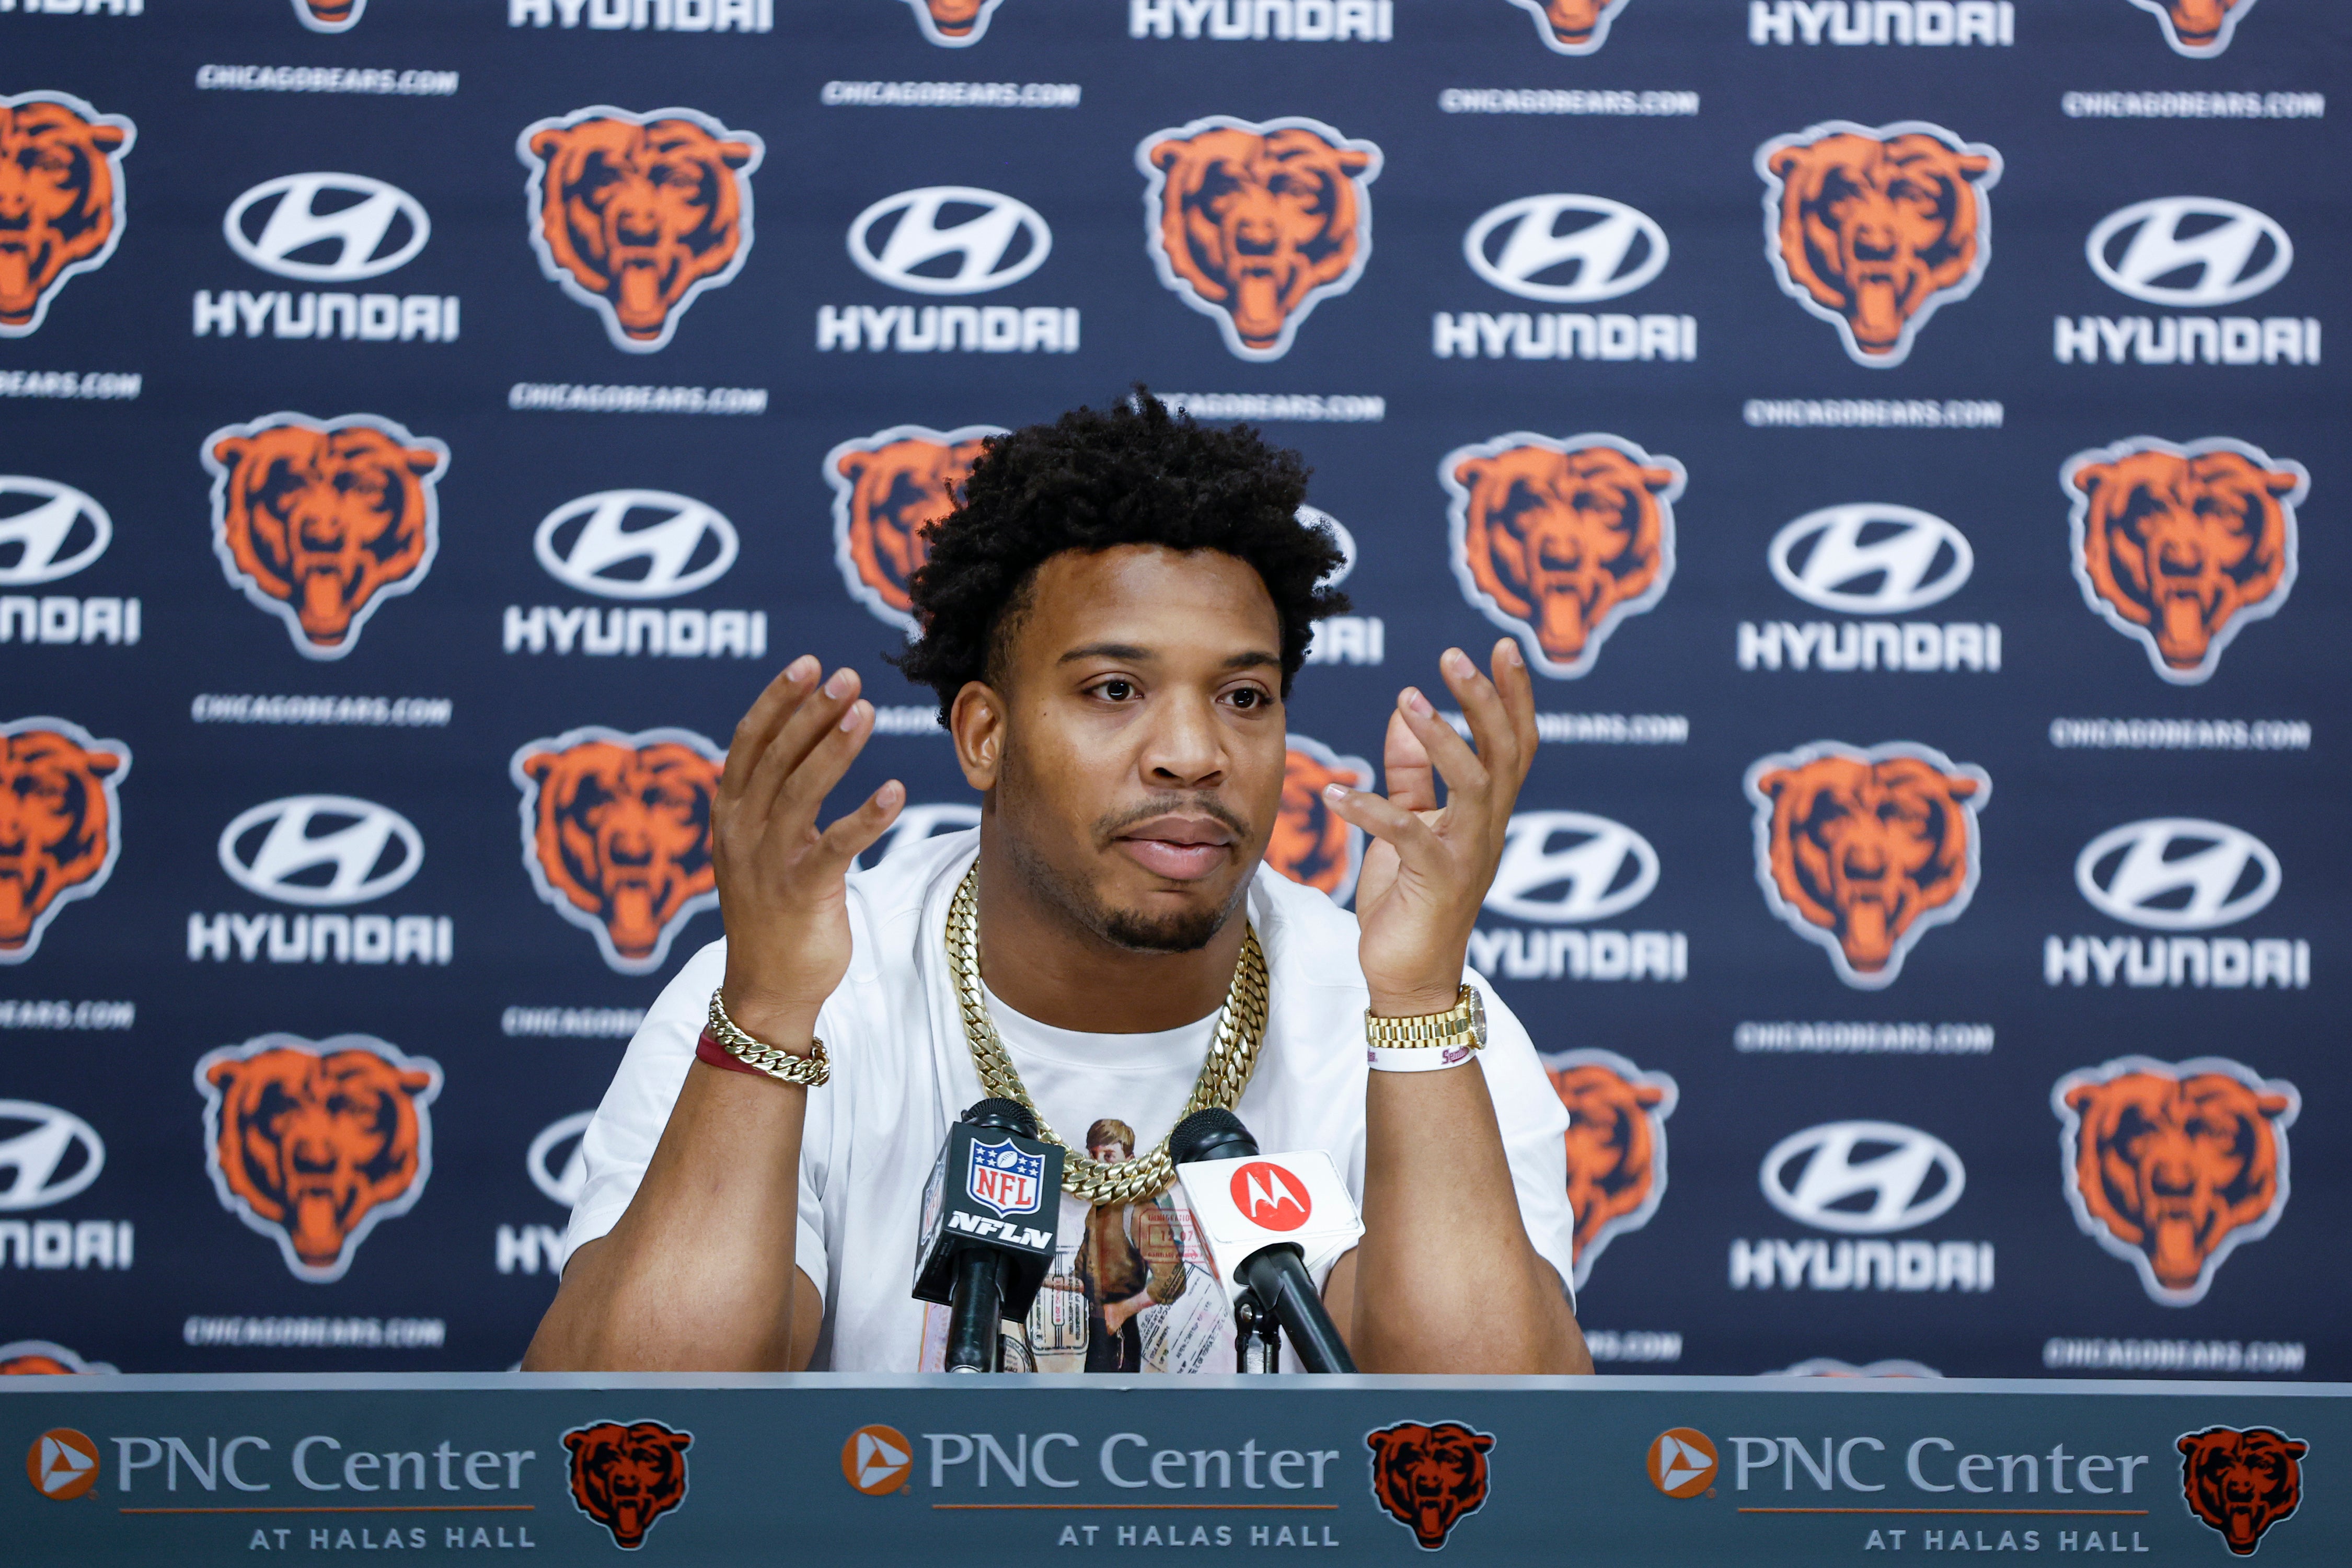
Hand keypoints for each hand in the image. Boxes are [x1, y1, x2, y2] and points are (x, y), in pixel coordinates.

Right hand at [712, 656, 904, 1043]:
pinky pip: (835, 847)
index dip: (777, 700)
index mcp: (729, 814)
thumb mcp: (761, 845)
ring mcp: (767, 862)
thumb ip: (773, 796)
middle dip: (810, 711)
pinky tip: (896, 791)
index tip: (809, 664)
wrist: (767, 987)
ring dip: (834, 748)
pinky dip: (866, 817)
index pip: (749, 743)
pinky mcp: (800, 893)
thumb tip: (800, 740)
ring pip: (799, 791)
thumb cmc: (773, 910)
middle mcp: (741, 832)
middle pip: (775, 757)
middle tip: (848, 676)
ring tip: (866, 712)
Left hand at [1325, 640, 1536, 1016]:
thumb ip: (1411, 773)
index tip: (1504, 646)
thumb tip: (1403, 714)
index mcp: (1486, 814)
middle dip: (1486, 700)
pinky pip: (1407, 833)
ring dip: (1444, 738)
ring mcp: (1468, 856)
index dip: (1515, 696)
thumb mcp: (1409, 825)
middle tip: (1456, 656)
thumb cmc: (1410, 901)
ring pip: (1475, 783)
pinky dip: (1371, 807)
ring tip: (1409, 698)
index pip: (1516, 744)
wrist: (1407, 978)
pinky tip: (1334, 791)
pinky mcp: (1436, 882)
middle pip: (1506, 753)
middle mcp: (1488, 830)